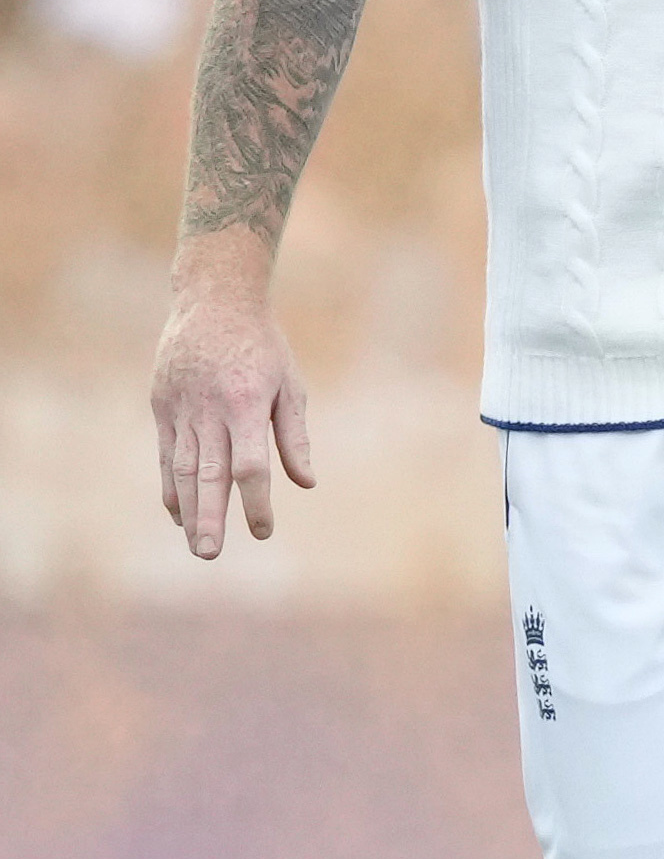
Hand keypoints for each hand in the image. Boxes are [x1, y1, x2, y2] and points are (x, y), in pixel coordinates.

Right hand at [148, 263, 313, 560]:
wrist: (213, 303)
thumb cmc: (263, 347)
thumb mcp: (291, 385)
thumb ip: (295, 436)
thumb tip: (306, 482)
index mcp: (246, 404)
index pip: (249, 464)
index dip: (255, 501)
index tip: (264, 530)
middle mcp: (209, 410)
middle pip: (207, 473)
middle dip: (210, 517)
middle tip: (211, 554)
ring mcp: (180, 408)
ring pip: (180, 468)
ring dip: (188, 510)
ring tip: (197, 544)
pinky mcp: (162, 406)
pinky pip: (165, 454)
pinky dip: (170, 486)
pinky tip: (178, 513)